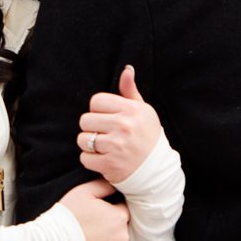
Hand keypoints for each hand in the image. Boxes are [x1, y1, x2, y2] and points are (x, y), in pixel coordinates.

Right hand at [57, 178, 129, 240]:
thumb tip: (114, 183)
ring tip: (88, 239)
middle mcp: (122, 237)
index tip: (96, 212)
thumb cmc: (67, 217)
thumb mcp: (82, 192)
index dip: (109, 208)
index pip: (122, 209)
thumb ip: (102, 185)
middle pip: (120, 228)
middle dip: (109, 225)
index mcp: (118, 217)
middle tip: (90, 225)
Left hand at [77, 65, 160, 184]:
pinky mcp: (109, 165)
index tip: (107, 118)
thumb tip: (127, 69)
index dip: (98, 110)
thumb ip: (130, 91)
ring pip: (83, 139)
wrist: (157, 171)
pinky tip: (103, 158)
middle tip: (104, 133)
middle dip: (92, 128)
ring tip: (103, 146)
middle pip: (85, 120)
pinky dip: (90, 160)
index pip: (96, 101)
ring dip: (89, 144)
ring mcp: (116, 146)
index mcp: (131, 110)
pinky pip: (85, 158)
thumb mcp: (143, 111)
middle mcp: (124, 126)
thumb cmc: (147, 136)